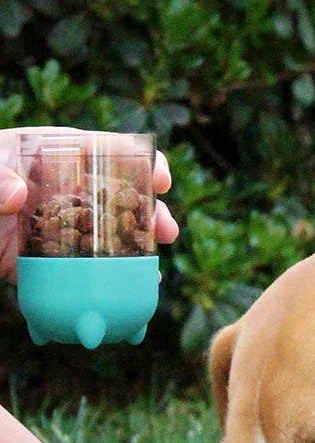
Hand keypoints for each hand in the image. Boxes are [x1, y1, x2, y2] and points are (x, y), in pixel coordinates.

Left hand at [0, 126, 179, 284]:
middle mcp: (43, 190)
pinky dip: (105, 283)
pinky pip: (76, 272)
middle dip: (144, 211)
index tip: (160, 175)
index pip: (89, 148)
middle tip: (167, 229)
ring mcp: (40, 227)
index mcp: (30, 154)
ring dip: (133, 250)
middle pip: (107, 194)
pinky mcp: (31, 263)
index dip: (132, 160)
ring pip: (99, 235)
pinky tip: (128, 294)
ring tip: (157, 268)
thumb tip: (19, 192)